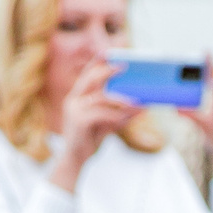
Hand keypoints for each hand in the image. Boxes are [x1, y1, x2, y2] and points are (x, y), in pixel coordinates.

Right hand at [50, 60, 137, 190]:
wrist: (75, 160)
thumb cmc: (89, 140)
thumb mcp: (105, 124)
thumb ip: (118, 114)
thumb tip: (139, 108)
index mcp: (77, 97)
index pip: (86, 74)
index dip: (96, 62)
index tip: (108, 52)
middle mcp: (73, 99)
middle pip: (90, 78)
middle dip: (107, 70)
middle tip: (124, 67)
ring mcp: (74, 109)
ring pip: (100, 97)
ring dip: (120, 99)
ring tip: (136, 104)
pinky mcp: (78, 121)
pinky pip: (101, 114)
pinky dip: (117, 115)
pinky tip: (129, 117)